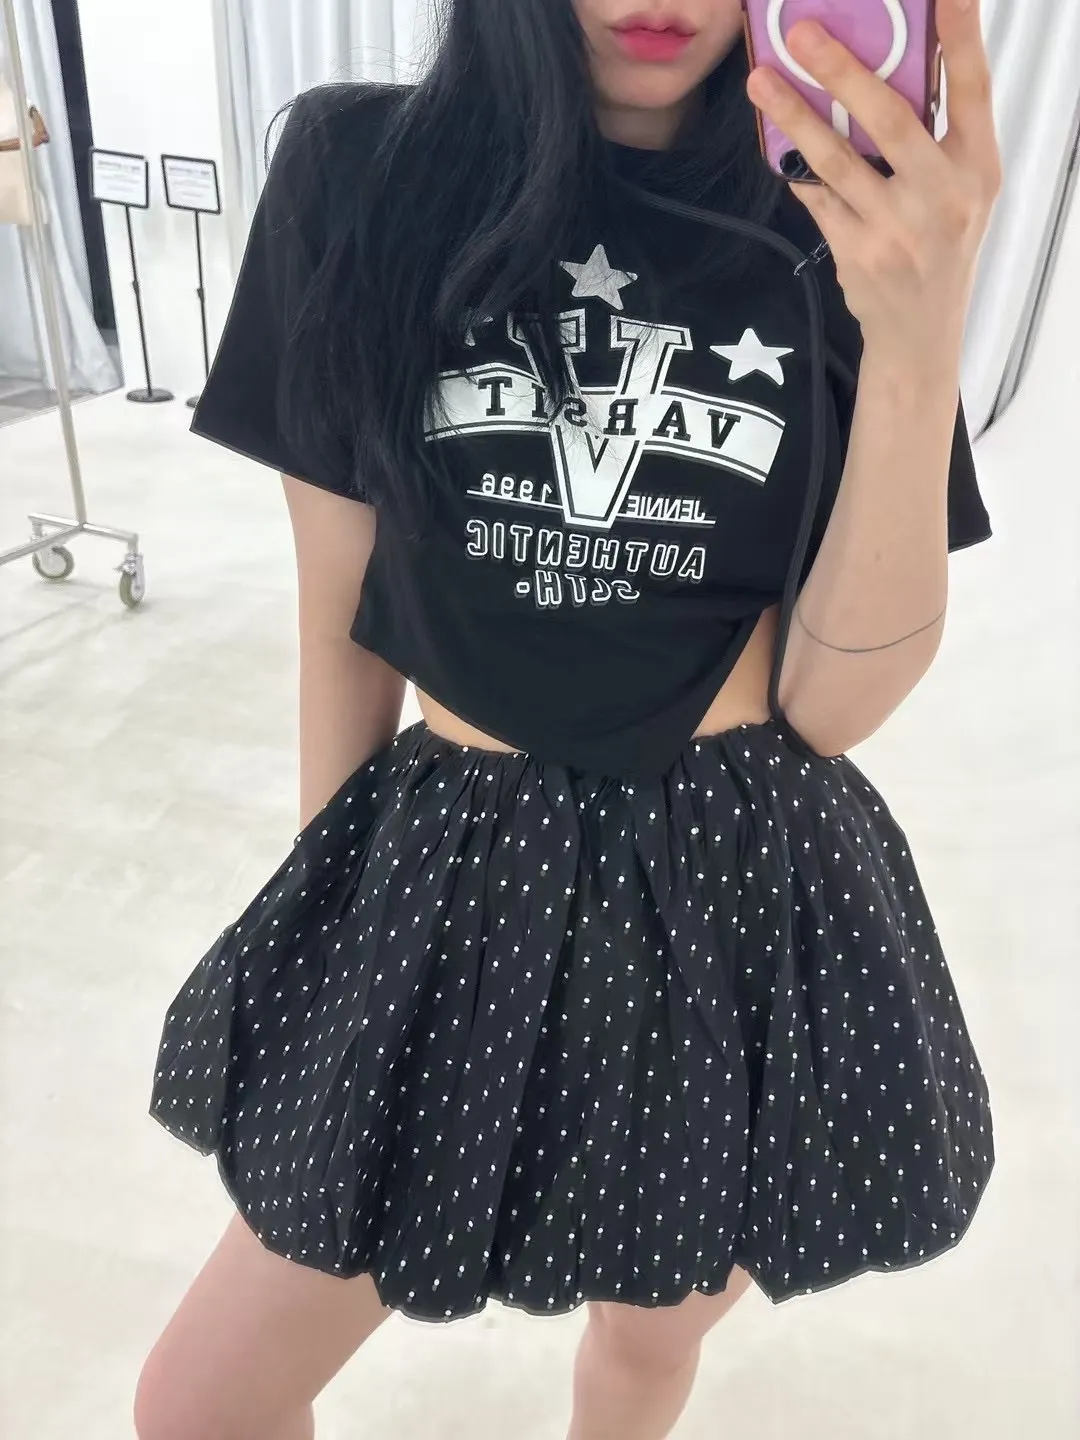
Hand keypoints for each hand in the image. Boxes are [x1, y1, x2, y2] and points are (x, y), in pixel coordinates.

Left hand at [747, 0, 1001, 370]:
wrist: (919, 331)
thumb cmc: (940, 243)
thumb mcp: (961, 188)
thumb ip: (936, 137)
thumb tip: (886, 68)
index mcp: (977, 167)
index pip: (974, 89)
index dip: (962, 35)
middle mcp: (944, 195)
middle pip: (890, 119)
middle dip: (842, 70)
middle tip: (802, 33)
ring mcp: (898, 227)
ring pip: (837, 160)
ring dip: (794, 116)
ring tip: (762, 81)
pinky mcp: (858, 253)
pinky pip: (817, 198)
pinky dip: (795, 167)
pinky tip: (775, 141)